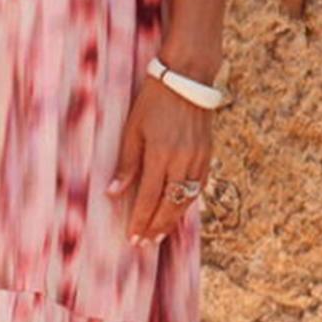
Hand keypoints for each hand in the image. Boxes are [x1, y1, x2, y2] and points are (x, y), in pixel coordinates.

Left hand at [107, 75, 211, 245]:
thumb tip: (113, 193)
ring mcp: (198, 158)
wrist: (187, 79)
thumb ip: (127, 164)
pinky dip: (188, 201)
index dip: (141, 220)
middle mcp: (183, 160)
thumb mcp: (133, 129)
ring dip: (173, 218)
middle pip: (171, 204)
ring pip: (187, 199)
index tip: (133, 237)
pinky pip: (199, 186)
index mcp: (161, 154)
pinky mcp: (208, 154)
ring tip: (160, 233)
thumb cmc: (153, 101)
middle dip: (157, 226)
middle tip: (146, 243)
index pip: (150, 197)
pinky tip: (179, 209)